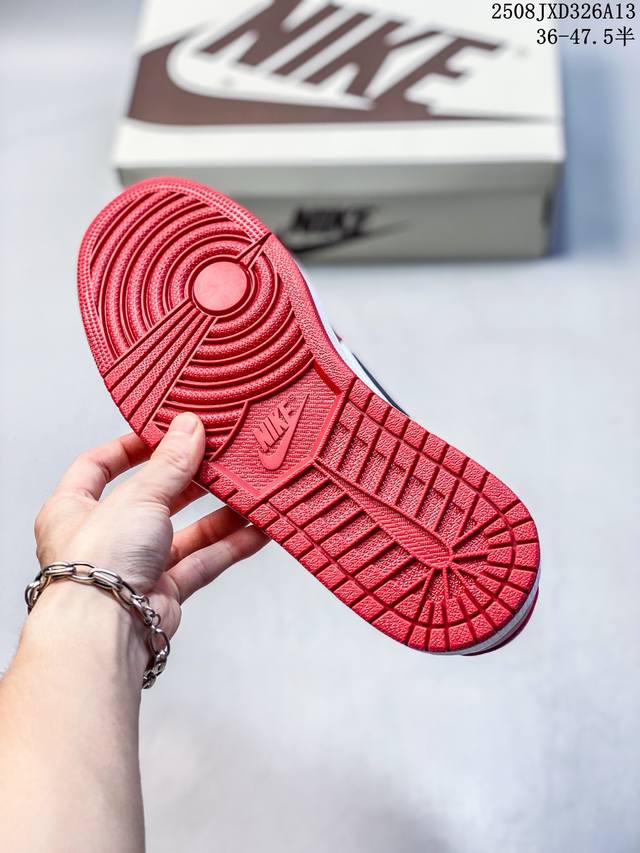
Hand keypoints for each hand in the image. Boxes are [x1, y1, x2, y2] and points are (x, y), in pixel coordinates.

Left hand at [33, 412, 268, 637]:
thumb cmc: (97, 564)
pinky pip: (202, 562)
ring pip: (183, 532)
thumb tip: (188, 428)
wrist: (106, 630)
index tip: (164, 433)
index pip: (97, 466)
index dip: (130, 447)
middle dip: (188, 480)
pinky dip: (230, 546)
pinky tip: (256, 529)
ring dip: (218, 514)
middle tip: (217, 459)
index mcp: (74, 508)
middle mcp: (103, 538)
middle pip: (151, 498)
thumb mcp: (138, 495)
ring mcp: (134, 566)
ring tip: (246, 491)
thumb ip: (169, 463)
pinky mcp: (163, 592)